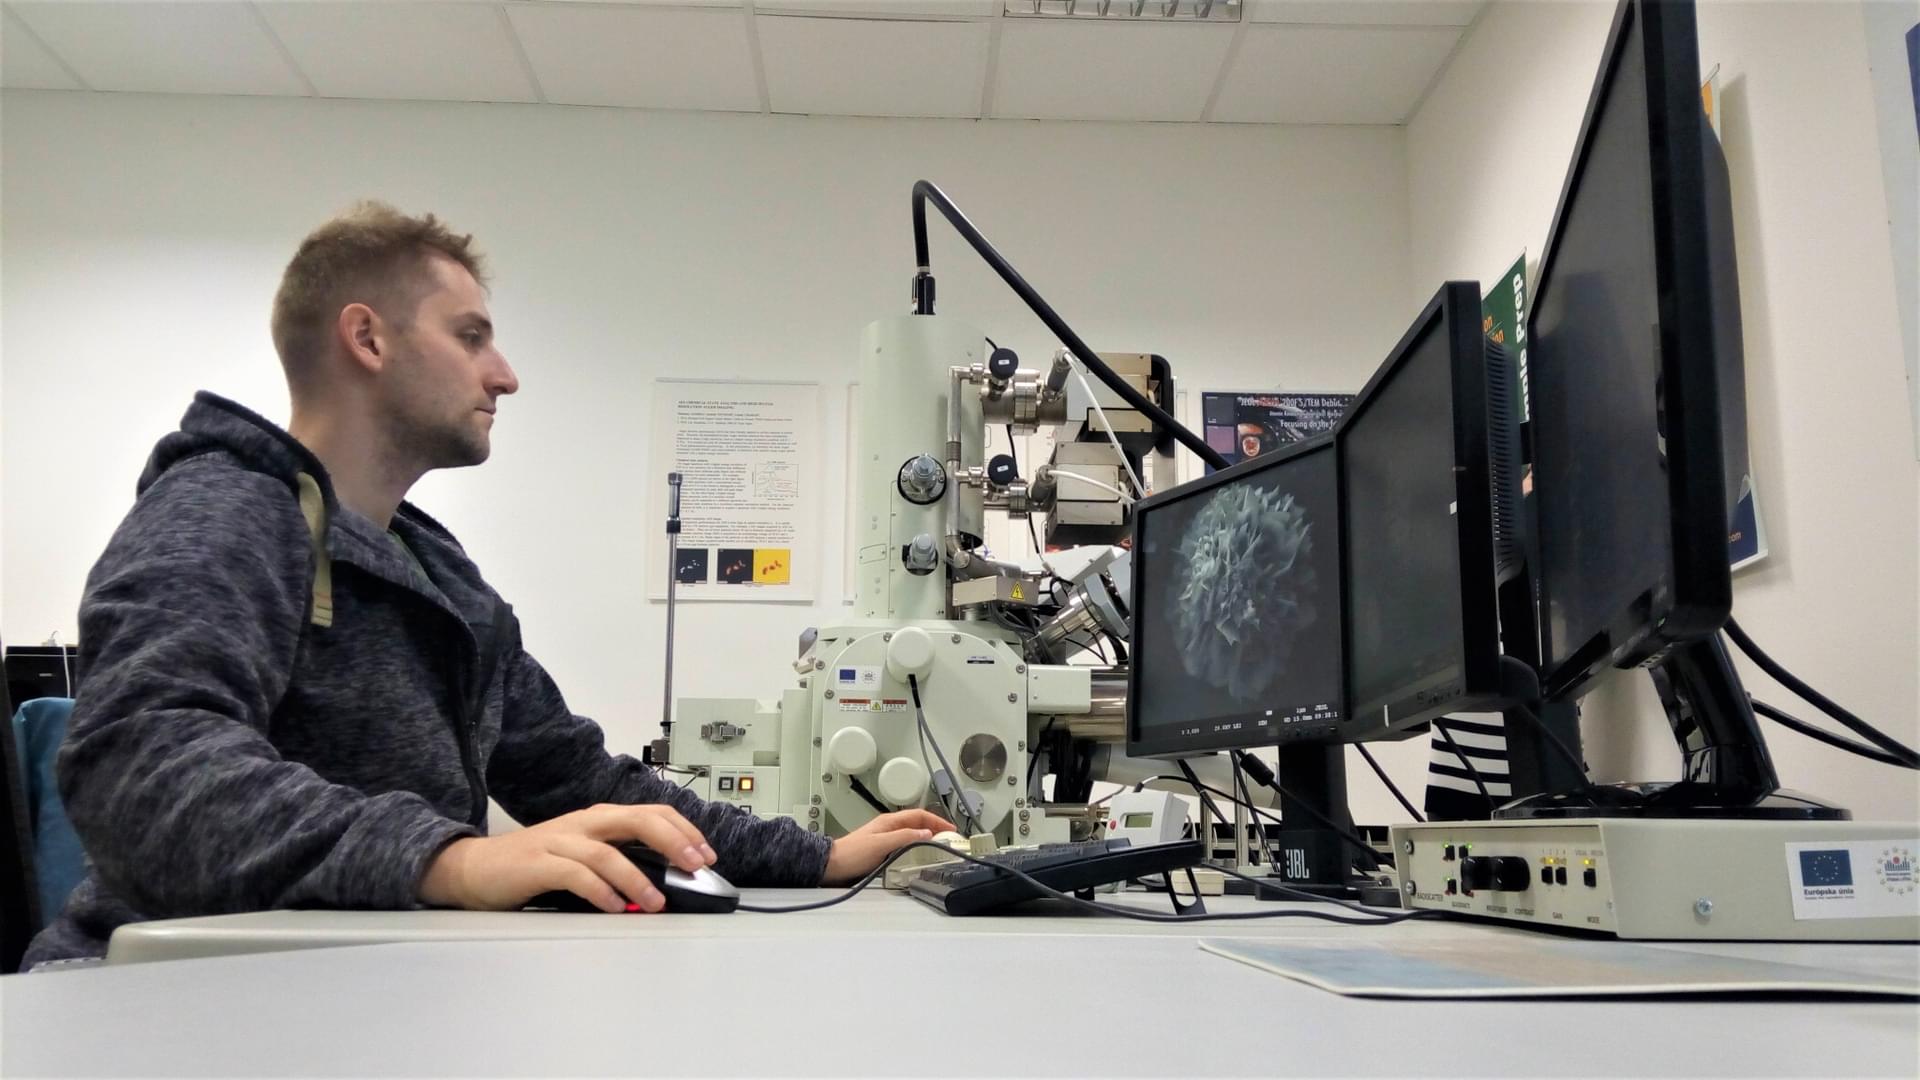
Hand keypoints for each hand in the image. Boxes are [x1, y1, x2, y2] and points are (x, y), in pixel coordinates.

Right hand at [418, 803, 718, 913]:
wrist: (476, 868)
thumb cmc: (535, 865)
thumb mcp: (584, 855)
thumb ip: (618, 861)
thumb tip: (663, 882)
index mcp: (599, 819)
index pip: (652, 813)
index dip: (684, 831)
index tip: (707, 855)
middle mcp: (584, 824)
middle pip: (638, 821)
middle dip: (674, 842)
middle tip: (695, 867)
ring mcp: (560, 841)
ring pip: (608, 853)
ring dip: (637, 879)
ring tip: (655, 903)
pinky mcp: (538, 864)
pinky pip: (575, 875)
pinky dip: (599, 891)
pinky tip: (614, 908)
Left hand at [822, 808, 956, 885]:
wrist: (832, 865)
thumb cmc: (852, 853)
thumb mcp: (881, 844)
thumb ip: (904, 837)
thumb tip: (926, 833)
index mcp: (889, 821)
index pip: (919, 815)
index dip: (937, 821)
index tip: (950, 829)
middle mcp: (888, 827)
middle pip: (917, 823)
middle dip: (935, 828)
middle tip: (948, 838)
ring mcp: (885, 838)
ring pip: (912, 834)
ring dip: (926, 838)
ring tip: (938, 846)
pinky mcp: (882, 849)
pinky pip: (905, 844)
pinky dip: (916, 847)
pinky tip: (919, 856)